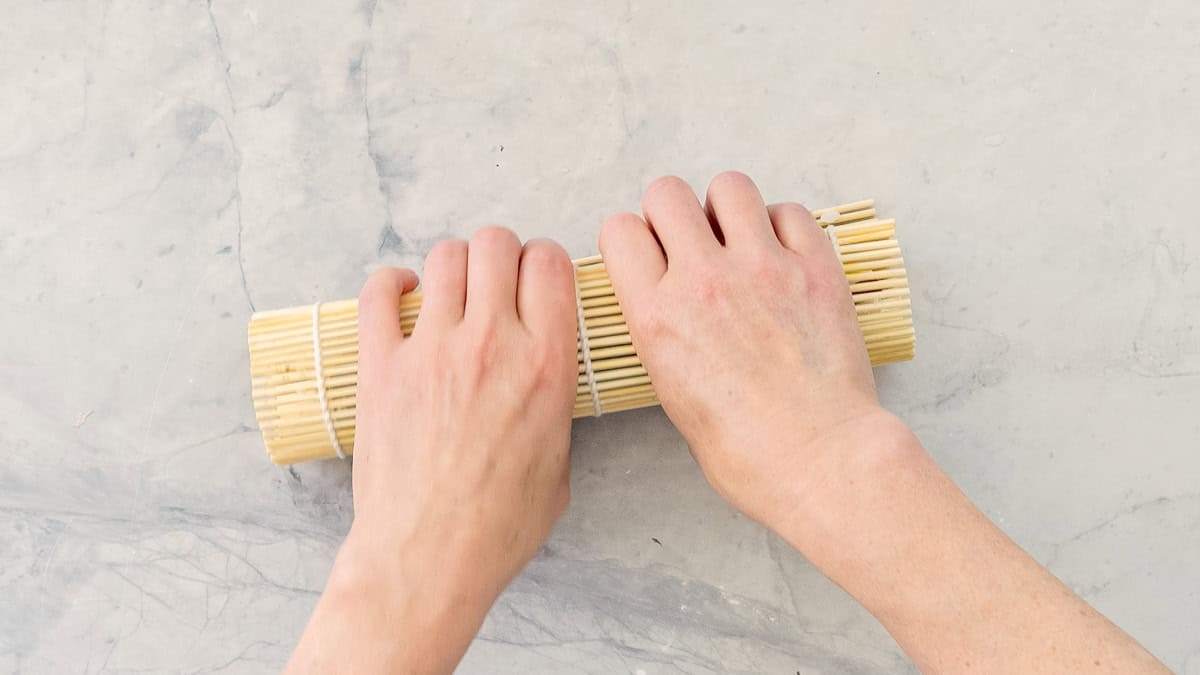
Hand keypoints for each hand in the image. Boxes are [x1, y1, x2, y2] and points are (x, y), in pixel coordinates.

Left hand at [287, 227, 577, 673]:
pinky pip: (378, 294)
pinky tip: (401, 294)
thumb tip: (545, 380)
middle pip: (497, 245)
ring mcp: (431, 351)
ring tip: (452, 290)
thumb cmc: (498, 527)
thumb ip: (556, 406)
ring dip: (453, 265)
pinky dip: (391, 283)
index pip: (550, 264)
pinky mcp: (381, 366)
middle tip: (496, 279)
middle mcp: (492, 344)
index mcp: (547, 365)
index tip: (538, 277)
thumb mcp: (561, 464)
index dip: (545, 261)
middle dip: (501, 253)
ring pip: (444, 258)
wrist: (428, 558)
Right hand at [599, 172, 893, 527]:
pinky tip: (782, 257)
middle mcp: (703, 279)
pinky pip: (789, 212)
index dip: (632, 240)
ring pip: (729, 187)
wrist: (819, 458)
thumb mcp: (672, 394)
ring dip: (727, 209)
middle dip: (672, 213)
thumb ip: (663, 332)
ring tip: (738, 241)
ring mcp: (762, 267)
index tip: (646, 255)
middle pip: (666, 193)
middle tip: (690, 244)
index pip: (620, 231)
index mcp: (657, 315)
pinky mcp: (815, 267)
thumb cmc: (745, 450)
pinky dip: (782, 226)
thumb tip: (671, 304)